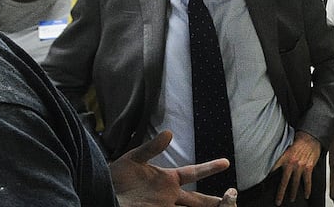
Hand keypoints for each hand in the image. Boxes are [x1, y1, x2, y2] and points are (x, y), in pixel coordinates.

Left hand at [110, 130, 233, 206]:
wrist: (100, 193)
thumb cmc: (115, 177)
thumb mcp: (133, 159)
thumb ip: (151, 148)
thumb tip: (169, 133)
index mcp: (168, 180)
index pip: (194, 172)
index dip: (210, 168)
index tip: (226, 162)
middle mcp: (169, 196)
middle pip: (198, 200)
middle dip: (215, 201)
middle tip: (232, 198)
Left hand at [272, 131, 320, 205]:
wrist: (310, 137)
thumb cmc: (298, 140)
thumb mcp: (286, 146)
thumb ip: (282, 155)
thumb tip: (274, 160)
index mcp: (284, 158)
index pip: (273, 169)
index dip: (268, 176)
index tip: (263, 184)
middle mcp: (291, 163)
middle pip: (284, 182)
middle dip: (281, 193)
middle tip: (278, 201)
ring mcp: (300, 166)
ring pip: (295, 183)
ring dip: (293, 193)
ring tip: (291, 199)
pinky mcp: (308, 168)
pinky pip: (307, 181)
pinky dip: (307, 189)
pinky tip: (306, 195)